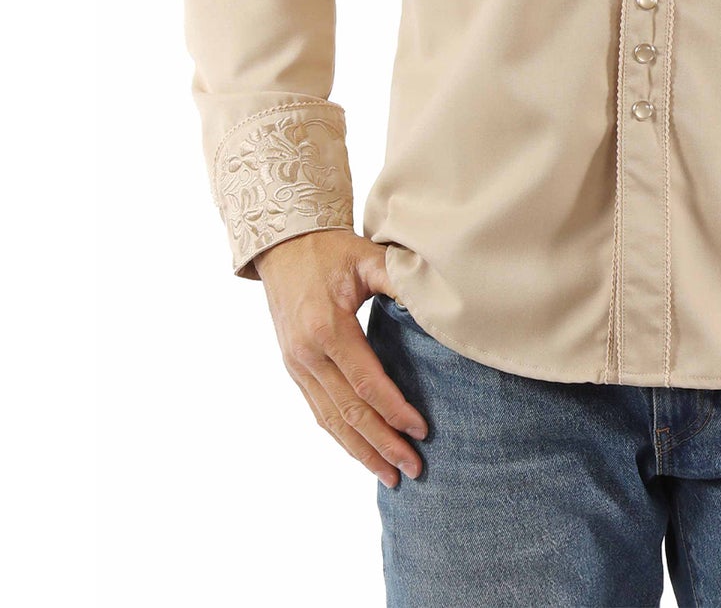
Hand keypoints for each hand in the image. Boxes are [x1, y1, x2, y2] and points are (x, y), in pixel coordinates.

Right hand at [252, 229, 428, 487]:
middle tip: (413, 469)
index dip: (395, 410)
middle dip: (382, 444)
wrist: (282, 245)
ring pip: (330, 420)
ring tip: (390, 475)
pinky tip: (361, 451)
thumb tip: (437, 300)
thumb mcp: (367, 257)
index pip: (366, 382)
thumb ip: (400, 280)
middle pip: (349, 411)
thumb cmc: (330, 249)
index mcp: (327, 328)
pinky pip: (319, 410)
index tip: (422, 430)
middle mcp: (307, 354)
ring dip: (361, 450)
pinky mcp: (294, 369)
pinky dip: (341, 435)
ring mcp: (296, 365)